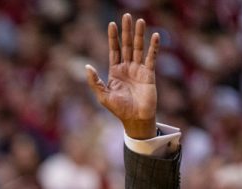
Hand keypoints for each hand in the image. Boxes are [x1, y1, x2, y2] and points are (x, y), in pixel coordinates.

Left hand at [86, 13, 158, 138]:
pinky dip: (153, 47)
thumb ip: (95, 81)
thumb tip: (87, 66)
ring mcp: (138, 69)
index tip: (111, 23)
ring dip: (139, 35)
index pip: (114, 50)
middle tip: (127, 16)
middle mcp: (127, 67)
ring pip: (138, 48)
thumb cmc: (119, 109)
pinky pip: (151, 58)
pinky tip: (154, 36)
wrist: (135, 119)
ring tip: (140, 21)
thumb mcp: (103, 96)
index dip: (113, 37)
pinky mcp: (149, 74)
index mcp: (115, 71)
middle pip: (126, 45)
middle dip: (126, 31)